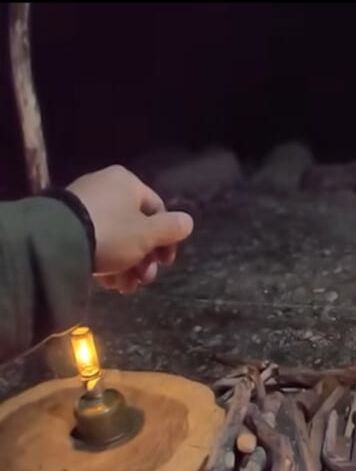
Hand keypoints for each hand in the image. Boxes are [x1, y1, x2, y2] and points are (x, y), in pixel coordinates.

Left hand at [66, 165, 193, 293]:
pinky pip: (95, 240)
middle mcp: (106, 187)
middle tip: (144, 280)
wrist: (54, 241)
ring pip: (116, 237)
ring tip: (125, 287)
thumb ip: (172, 228)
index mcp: (127, 183)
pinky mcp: (65, 222)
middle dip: (144, 259)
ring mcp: (83, 204)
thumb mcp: (148, 234)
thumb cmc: (112, 233)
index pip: (158, 210)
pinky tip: (107, 282)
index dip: (167, 239)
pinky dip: (105, 260)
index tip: (165, 264)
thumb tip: (187, 222)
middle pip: (136, 227)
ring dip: (126, 265)